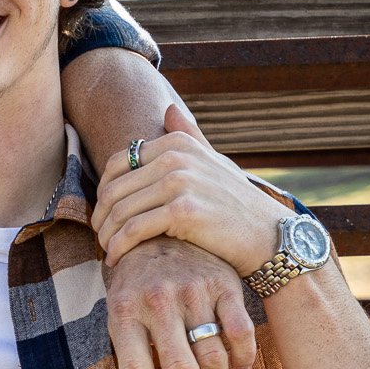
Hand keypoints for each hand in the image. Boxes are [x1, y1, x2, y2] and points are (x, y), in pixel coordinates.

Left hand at [92, 106, 280, 277]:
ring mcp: (179, 182)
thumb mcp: (214, 161)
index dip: (103, 192)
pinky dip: (118, 247)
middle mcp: (176, 158)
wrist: (268, 235)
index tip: (105, 214)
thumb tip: (168, 109)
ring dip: (106, 236)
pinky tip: (117, 259)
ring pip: (119, 212)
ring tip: (108, 251)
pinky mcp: (182, 211)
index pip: (117, 164)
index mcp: (177, 143)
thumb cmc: (238, 203)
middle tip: (101, 238)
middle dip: (101, 218)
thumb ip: (190, 135)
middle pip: (114, 189)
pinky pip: (132, 230)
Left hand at [103, 237, 258, 368]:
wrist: (158, 233)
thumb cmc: (137, 288)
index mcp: (124, 312)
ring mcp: (191, 290)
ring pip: (212, 355)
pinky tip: (240, 367)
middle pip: (179, 368)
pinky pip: (240, 332)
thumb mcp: (122, 319)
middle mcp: (157, 300)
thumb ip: (131, 363)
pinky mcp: (222, 283)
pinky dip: (244, 358)